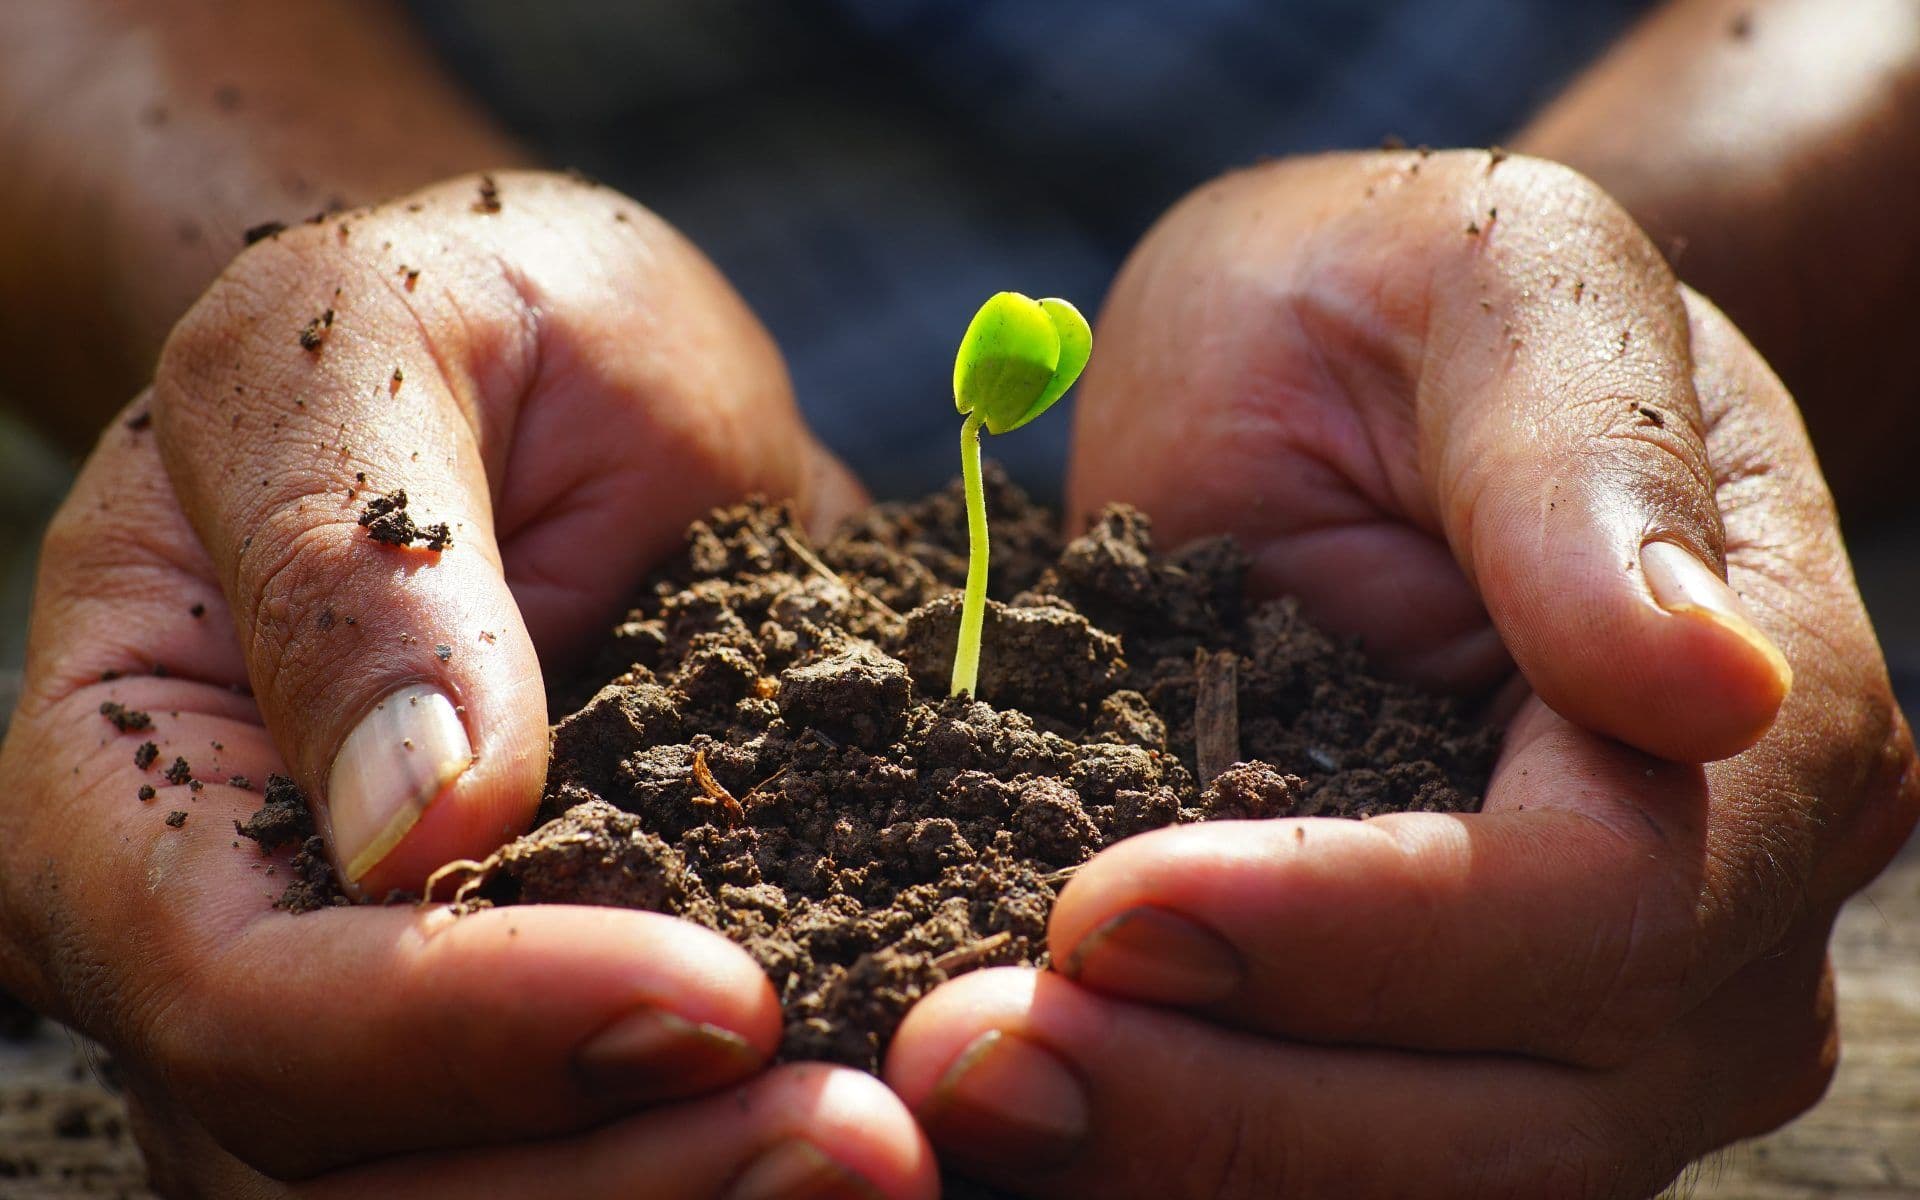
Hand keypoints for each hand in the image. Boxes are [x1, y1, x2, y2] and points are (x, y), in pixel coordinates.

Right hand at [0, 172, 932, 1196]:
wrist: (551, 372)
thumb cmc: (447, 322)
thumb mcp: (376, 342)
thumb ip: (360, 564)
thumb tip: (419, 823)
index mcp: (127, 778)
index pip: (239, 986)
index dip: (462, 1026)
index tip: (714, 998)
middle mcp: (220, 944)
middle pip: (344, 1174)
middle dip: (602, 1183)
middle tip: (859, 1144)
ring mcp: (364, 1014)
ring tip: (887, 1153)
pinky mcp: (519, 1022)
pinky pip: (588, 1147)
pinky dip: (711, 1161)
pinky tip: (878, 1124)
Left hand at [883, 151, 1919, 1195]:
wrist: (1362, 383)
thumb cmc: (1417, 305)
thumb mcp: (1489, 286)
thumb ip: (1581, 460)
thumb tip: (1709, 684)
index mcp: (1767, 725)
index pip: (1599, 904)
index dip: (1358, 934)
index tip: (1105, 908)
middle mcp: (1714, 919)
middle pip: (1513, 1112)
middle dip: (1229, 1106)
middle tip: (966, 1060)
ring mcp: (1590, 1018)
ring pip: (1418, 1179)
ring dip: (1174, 1162)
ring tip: (957, 1093)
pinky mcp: (1440, 1052)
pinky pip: (1327, 1157)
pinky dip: (1162, 1156)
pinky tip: (1015, 1108)